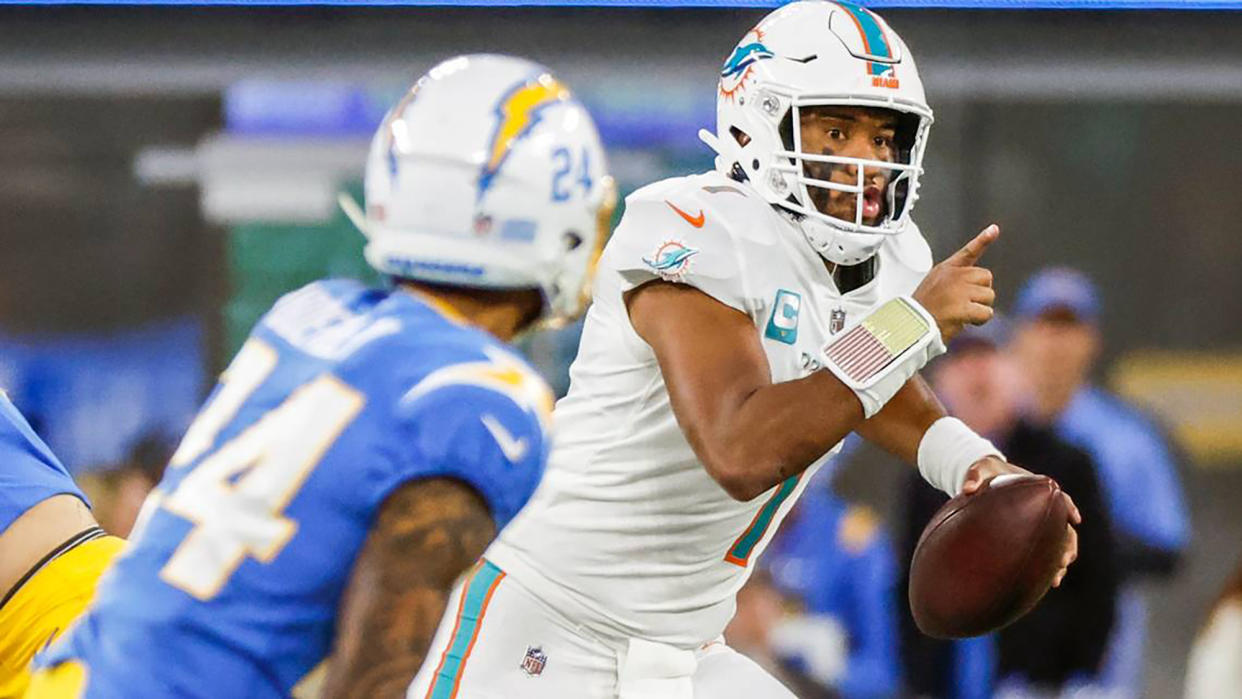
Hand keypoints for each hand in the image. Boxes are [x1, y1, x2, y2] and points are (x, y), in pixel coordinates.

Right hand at [912, 224, 998, 341]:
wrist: (912, 327)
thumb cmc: (923, 311)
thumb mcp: (934, 287)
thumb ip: (954, 281)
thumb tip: (979, 286)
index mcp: (946, 270)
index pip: (968, 252)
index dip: (983, 240)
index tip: (994, 229)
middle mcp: (954, 276)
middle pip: (986, 277)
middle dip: (981, 292)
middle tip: (966, 303)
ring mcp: (959, 290)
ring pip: (989, 296)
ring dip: (981, 308)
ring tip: (961, 314)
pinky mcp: (963, 306)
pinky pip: (986, 312)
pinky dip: (980, 320)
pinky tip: (965, 321)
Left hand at [961, 455, 1081, 587]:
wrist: (985, 480)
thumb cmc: (986, 473)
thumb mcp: (979, 470)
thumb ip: (974, 476)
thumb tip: (967, 488)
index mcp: (1037, 490)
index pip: (1060, 498)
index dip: (1069, 508)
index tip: (1074, 519)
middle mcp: (1043, 507)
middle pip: (1064, 527)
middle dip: (1067, 544)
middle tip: (1065, 559)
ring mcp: (1040, 522)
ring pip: (1059, 543)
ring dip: (1061, 560)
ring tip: (1056, 579)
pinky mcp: (1032, 534)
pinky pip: (1045, 552)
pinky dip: (1048, 567)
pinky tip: (1046, 584)